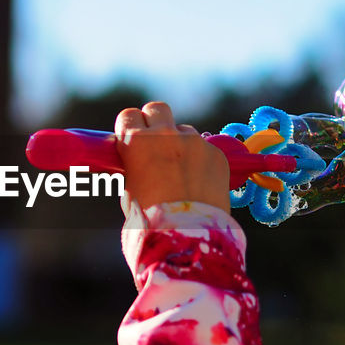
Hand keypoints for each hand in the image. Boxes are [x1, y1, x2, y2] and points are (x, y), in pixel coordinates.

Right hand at [114, 102, 230, 213]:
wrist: (187, 236)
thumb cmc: (150, 220)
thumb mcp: (129, 191)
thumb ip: (133, 169)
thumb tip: (136, 163)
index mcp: (136, 143)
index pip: (128, 115)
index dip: (130, 127)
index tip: (132, 139)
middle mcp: (165, 135)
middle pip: (157, 109)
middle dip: (155, 122)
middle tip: (156, 142)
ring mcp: (194, 142)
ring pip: (184, 130)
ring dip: (181, 144)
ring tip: (181, 173)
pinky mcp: (216, 153)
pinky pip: (206, 149)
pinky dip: (201, 161)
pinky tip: (200, 183)